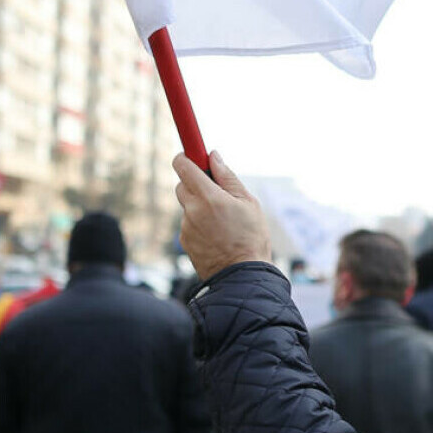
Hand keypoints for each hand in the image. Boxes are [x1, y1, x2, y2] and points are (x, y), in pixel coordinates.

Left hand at [174, 152, 271, 279]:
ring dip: (199, 205)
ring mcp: (186, 227)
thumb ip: (228, 178)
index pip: (183, 166)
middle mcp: (192, 210)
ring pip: (187, 205)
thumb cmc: (251, 238)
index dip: (185, 157)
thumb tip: (213, 157)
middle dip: (195, 182)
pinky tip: (216, 234)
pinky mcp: (184, 241)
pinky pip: (189, 223)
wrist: (241, 276)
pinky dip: (199, 223)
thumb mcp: (248, 203)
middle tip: (215, 190)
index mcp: (209, 197)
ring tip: (222, 220)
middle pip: (181, 184)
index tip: (192, 156)